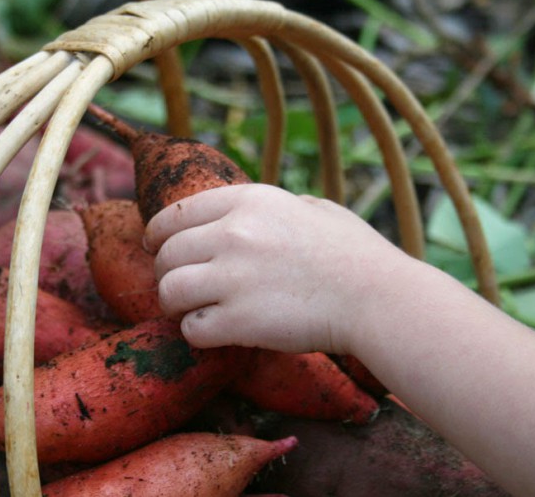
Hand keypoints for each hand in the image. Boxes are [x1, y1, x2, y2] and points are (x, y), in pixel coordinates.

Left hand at [143, 183, 408, 353]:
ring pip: (169, 291)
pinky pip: (191, 328)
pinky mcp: (239, 320)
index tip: (156, 246)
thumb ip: (276, 207)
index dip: (158, 233)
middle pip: (166, 255)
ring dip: (175, 305)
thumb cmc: (356, 254)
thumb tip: (254, 213)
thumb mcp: (314, 208)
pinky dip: (197, 333)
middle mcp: (234, 234)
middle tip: (179, 288)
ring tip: (192, 312)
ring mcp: (233, 277)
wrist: (377, 297)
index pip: (176, 213)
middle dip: (166, 274)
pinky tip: (216, 332)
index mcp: (249, 201)